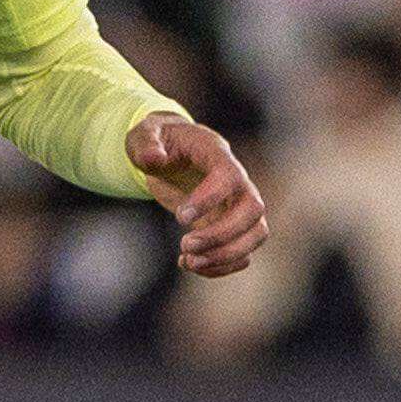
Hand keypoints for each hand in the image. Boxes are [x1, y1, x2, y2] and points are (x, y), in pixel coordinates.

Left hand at [129, 114, 265, 278]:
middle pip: (253, 209)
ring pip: (256, 234)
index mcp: (217, 154)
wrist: (173, 153)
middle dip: (221, 234)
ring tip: (188, 261)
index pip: (229, 177)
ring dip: (225, 255)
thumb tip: (153, 158)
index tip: (179, 217)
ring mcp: (239, 205)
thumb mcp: (144, 135)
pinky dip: (222, 266)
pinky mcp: (233, 227)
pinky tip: (190, 264)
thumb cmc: (160, 142)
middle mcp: (237, 181)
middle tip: (184, 244)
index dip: (210, 199)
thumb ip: (146, 144)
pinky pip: (243, 252)